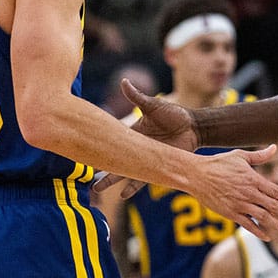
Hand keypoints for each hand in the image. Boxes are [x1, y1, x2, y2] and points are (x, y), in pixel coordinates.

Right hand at [95, 79, 200, 197]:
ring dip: (112, 180)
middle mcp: (136, 148)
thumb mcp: (154, 106)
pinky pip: (143, 179)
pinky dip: (133, 186)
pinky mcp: (157, 167)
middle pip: (114, 159)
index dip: (98, 145)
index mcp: (132, 133)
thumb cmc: (175, 114)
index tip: (83, 150)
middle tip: (84, 174)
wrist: (193, 128)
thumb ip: (138, 97)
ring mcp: (146, 159)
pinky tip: (124, 195)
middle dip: (100, 168)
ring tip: (98, 189)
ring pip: (125, 172)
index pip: (111, 140)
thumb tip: (124, 81)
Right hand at [190, 146, 277, 240]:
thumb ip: (259, 155)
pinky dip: (259, 231)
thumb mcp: (240, 156)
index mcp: (253, 179)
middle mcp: (249, 193)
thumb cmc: (218, 163)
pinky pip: (248, 224)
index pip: (276, 192)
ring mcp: (239, 205)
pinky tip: (268, 236)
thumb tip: (274, 147)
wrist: (196, 175)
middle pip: (274, 207)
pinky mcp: (230, 213)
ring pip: (263, 218)